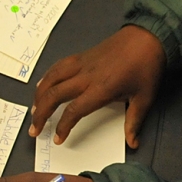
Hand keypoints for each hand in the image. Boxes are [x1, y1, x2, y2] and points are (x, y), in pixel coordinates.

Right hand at [29, 25, 164, 147]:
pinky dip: (46, 78)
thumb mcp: (145, 97)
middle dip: (40, 114)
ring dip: (38, 96)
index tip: (57, 139)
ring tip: (34, 111)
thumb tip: (133, 144)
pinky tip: (42, 86)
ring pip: (51, 80)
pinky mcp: (80, 56)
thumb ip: (134, 122)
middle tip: (34, 129)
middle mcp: (86, 76)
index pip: (74, 110)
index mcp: (102, 89)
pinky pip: (57, 67)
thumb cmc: (147, 67)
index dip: (62, 127)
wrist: (147, 37)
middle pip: (54, 95)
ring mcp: (81, 64)